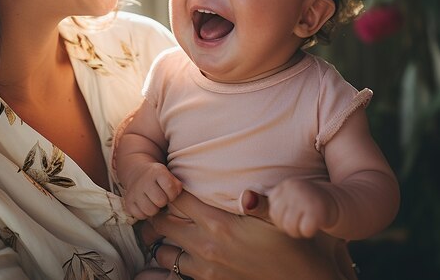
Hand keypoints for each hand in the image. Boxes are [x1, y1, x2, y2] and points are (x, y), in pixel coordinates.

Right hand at [124, 163, 182, 219]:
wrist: (138, 173)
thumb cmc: (158, 177)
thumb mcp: (169, 175)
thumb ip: (177, 185)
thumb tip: (177, 194)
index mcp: (157, 172)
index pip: (170, 189)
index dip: (172, 193)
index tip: (168, 191)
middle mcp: (144, 180)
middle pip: (160, 201)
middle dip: (163, 201)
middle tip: (161, 197)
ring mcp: (134, 191)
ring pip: (150, 211)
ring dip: (154, 209)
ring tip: (153, 202)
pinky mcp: (128, 202)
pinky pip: (140, 215)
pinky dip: (144, 213)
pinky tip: (145, 205)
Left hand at [143, 190, 355, 279]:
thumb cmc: (295, 249)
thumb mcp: (281, 220)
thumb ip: (262, 203)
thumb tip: (247, 194)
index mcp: (220, 225)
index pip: (177, 198)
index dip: (166, 185)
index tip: (162, 177)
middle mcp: (206, 247)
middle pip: (162, 224)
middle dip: (155, 211)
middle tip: (150, 200)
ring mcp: (205, 271)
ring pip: (164, 253)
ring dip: (159, 239)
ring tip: (157, 227)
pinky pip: (175, 277)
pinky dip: (164, 268)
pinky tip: (160, 264)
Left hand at [269, 179, 337, 237]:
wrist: (342, 202)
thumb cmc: (311, 204)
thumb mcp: (290, 200)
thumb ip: (267, 203)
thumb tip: (244, 201)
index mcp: (285, 185)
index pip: (273, 210)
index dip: (284, 218)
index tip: (296, 213)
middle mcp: (293, 188)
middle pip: (279, 219)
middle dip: (290, 226)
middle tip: (303, 219)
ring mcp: (305, 198)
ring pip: (289, 227)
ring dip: (299, 230)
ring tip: (308, 221)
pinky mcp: (317, 211)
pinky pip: (305, 230)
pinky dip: (310, 231)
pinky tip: (317, 223)